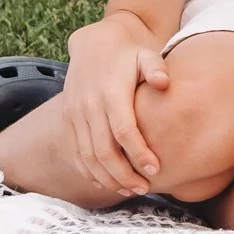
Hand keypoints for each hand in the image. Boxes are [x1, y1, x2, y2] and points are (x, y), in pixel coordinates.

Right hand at [66, 12, 169, 197]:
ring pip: (87, 156)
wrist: (94, 43)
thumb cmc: (128, 53)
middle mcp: (88, 106)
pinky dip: (90, 171)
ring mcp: (75, 114)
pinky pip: (77, 152)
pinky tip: (108, 182)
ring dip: (107, 177)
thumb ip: (155, 67)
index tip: (156, 168)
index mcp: (110, 92)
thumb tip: (164, 81)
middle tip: (144, 188)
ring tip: (129, 190)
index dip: (138, 152)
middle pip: (103, 150)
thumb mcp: (145, 54)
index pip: (123, 130)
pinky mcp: (69, 120)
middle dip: (123, 174)